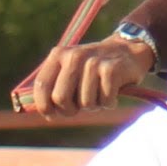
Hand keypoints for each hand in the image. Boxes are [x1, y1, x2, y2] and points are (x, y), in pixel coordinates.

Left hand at [13, 35, 157, 119]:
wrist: (128, 50)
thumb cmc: (93, 69)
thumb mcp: (70, 69)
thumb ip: (53, 86)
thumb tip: (38, 110)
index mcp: (58, 55)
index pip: (42, 87)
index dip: (44, 106)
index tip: (52, 115)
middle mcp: (74, 56)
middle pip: (61, 99)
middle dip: (70, 110)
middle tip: (80, 106)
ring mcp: (93, 62)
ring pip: (85, 103)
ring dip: (94, 106)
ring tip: (100, 94)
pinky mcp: (111, 70)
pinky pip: (104, 101)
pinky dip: (109, 103)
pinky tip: (113, 93)